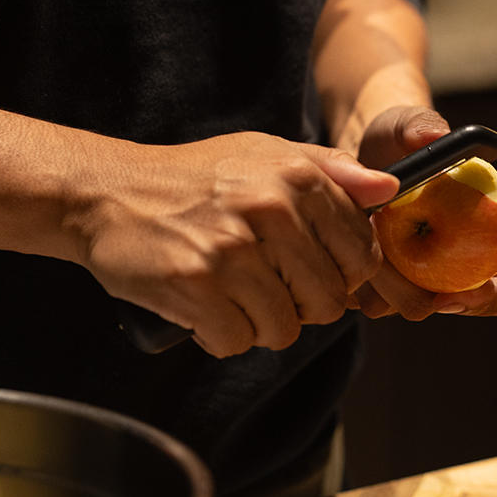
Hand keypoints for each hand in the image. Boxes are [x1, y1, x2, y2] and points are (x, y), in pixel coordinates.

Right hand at [71, 131, 397, 357]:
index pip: (360, 256)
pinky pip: (236, 342)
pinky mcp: (196, 285)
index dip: (339, 276)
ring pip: (284, 328)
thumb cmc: (194, 179)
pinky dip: (219, 336)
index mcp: (299, 177)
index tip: (306, 271)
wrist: (107, 192)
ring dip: (258, 324)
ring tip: (230, 294)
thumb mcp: (266, 154)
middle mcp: (272, 209)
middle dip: (298, 305)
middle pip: (327, 302)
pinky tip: (202, 307)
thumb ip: (333, 171)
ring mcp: (233, 249)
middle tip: (260, 284)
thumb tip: (389, 190)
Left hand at [350, 106, 496, 323]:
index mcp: (491, 243)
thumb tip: (435, 139)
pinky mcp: (378, 287)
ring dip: (382, 273)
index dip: (494, 299)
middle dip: (418, 284)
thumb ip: (424, 127)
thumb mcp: (411, 123)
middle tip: (387, 249)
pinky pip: (368, 298)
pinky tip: (348, 230)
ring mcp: (416, 284)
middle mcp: (457, 273)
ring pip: (402, 305)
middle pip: (448, 306)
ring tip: (366, 223)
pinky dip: (358, 268)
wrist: (362, 151)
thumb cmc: (400, 136)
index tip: (462, 288)